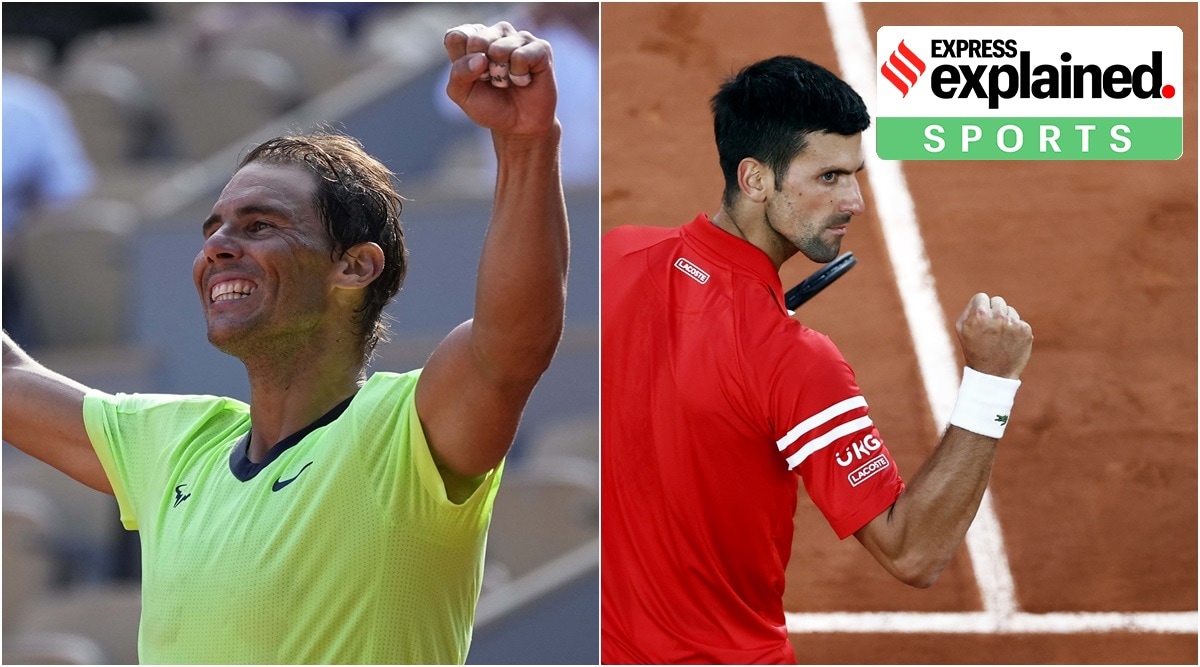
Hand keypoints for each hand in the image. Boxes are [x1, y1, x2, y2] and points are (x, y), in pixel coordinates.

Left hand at [443, 21, 556, 137]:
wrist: (520, 127)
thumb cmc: (490, 107)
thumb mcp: (462, 94)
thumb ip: (458, 73)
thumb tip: (482, 57)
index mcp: (473, 38)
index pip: (456, 36)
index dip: (461, 61)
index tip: (473, 77)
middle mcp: (497, 33)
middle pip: (477, 40)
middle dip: (482, 70)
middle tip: (493, 80)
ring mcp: (520, 38)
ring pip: (499, 48)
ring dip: (501, 74)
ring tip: (509, 81)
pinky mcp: (541, 48)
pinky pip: (521, 56)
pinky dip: (519, 75)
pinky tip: (524, 79)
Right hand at [955, 293, 1033, 379]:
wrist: (993, 374)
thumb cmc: (974, 350)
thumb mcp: (961, 329)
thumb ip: (969, 309)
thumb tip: (981, 299)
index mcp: (979, 315)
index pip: (981, 297)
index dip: (979, 308)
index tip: (980, 320)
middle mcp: (997, 317)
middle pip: (997, 300)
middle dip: (993, 312)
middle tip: (990, 329)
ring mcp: (1013, 324)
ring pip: (1010, 310)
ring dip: (1004, 320)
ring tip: (999, 337)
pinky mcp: (1025, 331)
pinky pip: (1019, 321)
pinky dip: (1015, 330)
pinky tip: (1009, 342)